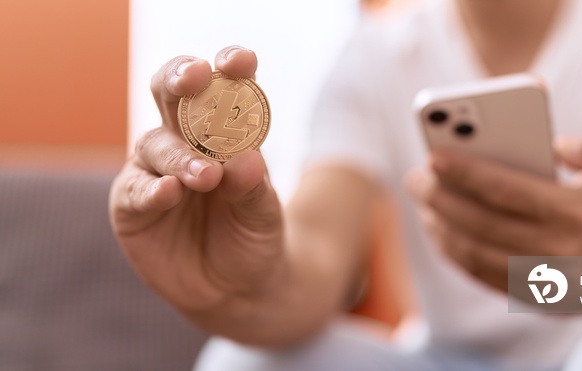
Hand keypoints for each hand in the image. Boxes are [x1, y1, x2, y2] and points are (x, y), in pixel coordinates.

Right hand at [109, 46, 284, 316]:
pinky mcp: (132, 204)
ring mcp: (156, 171)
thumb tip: (245, 160)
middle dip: (182, 79)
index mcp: (224, 133)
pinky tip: (169, 192)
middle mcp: (186, 142)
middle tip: (196, 78)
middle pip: (173, 95)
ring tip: (206, 176)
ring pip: (158, 144)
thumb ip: (253, 189)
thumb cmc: (254, 239)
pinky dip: (152, 190)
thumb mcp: (263, 215)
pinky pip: (136, 190)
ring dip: (181, 156)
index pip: (223, 89)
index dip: (229, 69)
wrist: (238, 289)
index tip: (241, 62)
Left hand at [406, 136, 581, 291]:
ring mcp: (541, 279)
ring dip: (440, 227)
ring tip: (422, 201)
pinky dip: (452, 252)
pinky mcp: (529, 296)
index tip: (434, 156)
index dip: (466, 173)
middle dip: (440, 198)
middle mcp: (557, 249)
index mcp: (576, 212)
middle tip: (416, 178)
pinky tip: (438, 229)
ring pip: (474, 253)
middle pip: (482, 223)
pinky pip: (479, 275)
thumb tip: (559, 144)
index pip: (507, 190)